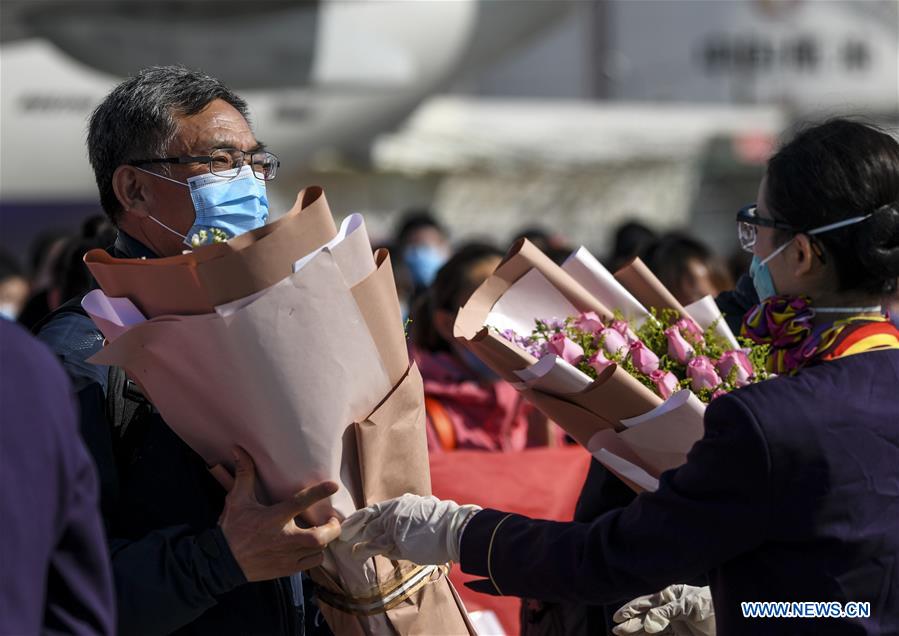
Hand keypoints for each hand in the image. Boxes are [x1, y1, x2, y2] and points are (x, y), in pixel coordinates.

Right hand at [219, 446, 341, 581]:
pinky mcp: (286, 570)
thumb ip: (244, 474)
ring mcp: (286, 557)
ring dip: (323, 541)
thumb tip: (239, 450)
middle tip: (332, 520)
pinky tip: (310, 547)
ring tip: (322, 533)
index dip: (318, 493)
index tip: (333, 485)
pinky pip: (310, 564)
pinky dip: (315, 555)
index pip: (299, 503)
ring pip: (318, 551)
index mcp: (274, 518)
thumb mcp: (237, 499)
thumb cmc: (232, 529)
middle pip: (319, 537)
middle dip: (332, 528)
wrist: (221, 563)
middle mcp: (283, 538)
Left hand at [339, 494, 480, 564]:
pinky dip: (366, 549)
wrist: (454, 529)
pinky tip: (357, 553)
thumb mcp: (422, 513)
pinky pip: (379, 545)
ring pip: (371, 533)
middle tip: (342, 533)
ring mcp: (395, 525)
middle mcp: (395, 512)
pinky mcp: (398, 539)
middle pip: (369, 520)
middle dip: (354, 528)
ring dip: (358, 541)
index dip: (361, 517)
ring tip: (348, 548)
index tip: (350, 522)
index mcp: (402, 503)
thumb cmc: (442, 524)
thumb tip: (398, 528)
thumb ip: (407, 519)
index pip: (375, 510)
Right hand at [612, 584, 714, 635]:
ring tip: (619, 634)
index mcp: (671, 594)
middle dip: (631, 622)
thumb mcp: (691, 605)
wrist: (733, 617)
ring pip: (649, 627)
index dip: (632, 609)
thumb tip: (648, 621)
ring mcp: (673, 622)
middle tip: (617, 630)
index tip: (619, 616)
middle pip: (645, 616)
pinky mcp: (679, 634)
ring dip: (635, 631)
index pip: (647, 602)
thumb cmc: (712, 604)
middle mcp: (669, 607)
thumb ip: (669, 611)